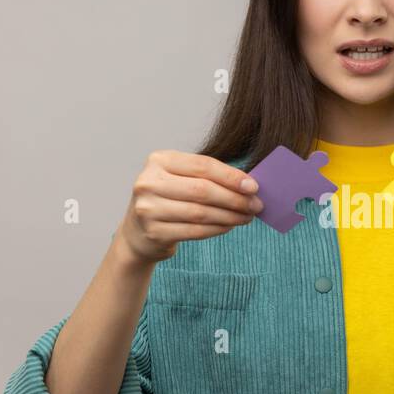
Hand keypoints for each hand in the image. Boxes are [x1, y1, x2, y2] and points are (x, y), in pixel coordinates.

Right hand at [118, 150, 262, 263]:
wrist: (138, 232)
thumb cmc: (168, 199)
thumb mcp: (181, 178)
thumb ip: (208, 176)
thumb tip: (249, 184)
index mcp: (159, 160)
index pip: (203, 166)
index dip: (231, 176)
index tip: (254, 186)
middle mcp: (149, 182)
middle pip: (203, 190)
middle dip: (235, 199)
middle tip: (255, 205)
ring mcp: (148, 208)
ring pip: (201, 213)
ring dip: (230, 216)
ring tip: (247, 217)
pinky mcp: (154, 232)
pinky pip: (195, 231)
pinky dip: (217, 229)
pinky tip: (229, 226)